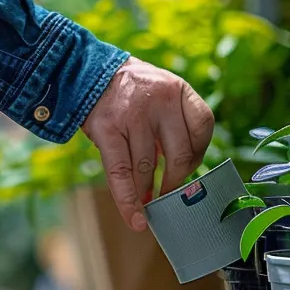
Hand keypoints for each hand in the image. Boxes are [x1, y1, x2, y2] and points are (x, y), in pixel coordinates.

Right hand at [81, 57, 214, 231]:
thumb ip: (176, 122)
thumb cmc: (130, 91)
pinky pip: (121, 172)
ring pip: (148, 167)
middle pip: (179, 154)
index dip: (199, 152)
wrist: (86, 72)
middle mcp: (158, 100)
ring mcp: (132, 115)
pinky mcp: (106, 129)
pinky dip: (128, 201)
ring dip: (148, 192)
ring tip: (146, 205)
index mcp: (177, 89)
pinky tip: (135, 218)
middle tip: (167, 194)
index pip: (203, 125)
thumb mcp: (161, 91)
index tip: (188, 167)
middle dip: (174, 182)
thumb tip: (181, 173)